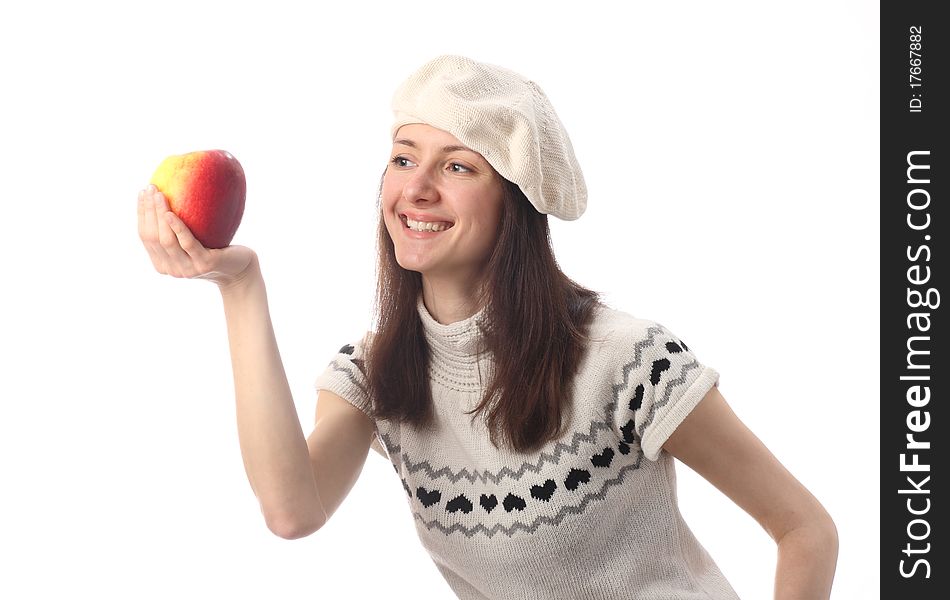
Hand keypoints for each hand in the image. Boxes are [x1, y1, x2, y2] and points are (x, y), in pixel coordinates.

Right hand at [138, 184, 256, 288]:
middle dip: (148, 210)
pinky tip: (170, 214)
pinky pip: (187, 243)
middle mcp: (172, 269)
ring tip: (159, 194)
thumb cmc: (214, 247)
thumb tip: (164, 191)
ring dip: (159, 214)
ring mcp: (187, 269)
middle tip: (150, 188)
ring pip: (166, 240)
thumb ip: (175, 227)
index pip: (145, 236)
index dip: (141, 213)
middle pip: (152, 237)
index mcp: (162, 263)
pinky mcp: (204, 264)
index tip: (142, 192)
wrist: (240, 268)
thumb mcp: (191, 238)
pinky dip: (177, 227)